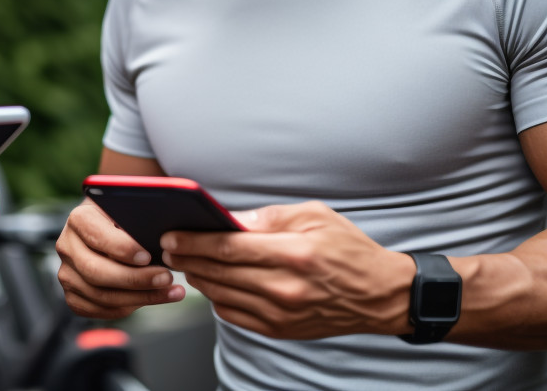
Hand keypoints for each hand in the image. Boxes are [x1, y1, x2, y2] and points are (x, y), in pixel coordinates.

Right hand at [55, 200, 185, 318]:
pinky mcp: (74, 296)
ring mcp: (67, 274)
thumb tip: (159, 237)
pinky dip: (129, 307)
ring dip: (139, 297)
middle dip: (135, 278)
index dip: (122, 249)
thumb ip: (136, 219)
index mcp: (79, 219)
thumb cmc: (123, 218)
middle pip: (96, 271)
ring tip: (169, 291)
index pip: (96, 236)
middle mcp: (67, 247)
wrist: (107, 230)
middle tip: (166, 277)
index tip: (147, 256)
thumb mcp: (128, 209)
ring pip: (101, 295)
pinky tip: (152, 298)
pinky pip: (101, 309)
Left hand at [160, 201, 413, 338]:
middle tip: (168, 246)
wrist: (379, 295)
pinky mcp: (280, 330)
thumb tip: (231, 218)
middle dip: (188, 258)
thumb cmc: (348, 250)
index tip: (173, 235)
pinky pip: (234, 315)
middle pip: (220, 273)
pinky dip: (217, 298)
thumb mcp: (314, 216)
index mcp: (294, 254)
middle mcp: (285, 287)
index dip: (195, 241)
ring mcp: (281, 313)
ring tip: (186, 261)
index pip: (230, 247)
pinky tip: (213, 283)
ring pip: (222, 295)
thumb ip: (270, 217)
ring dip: (198, 278)